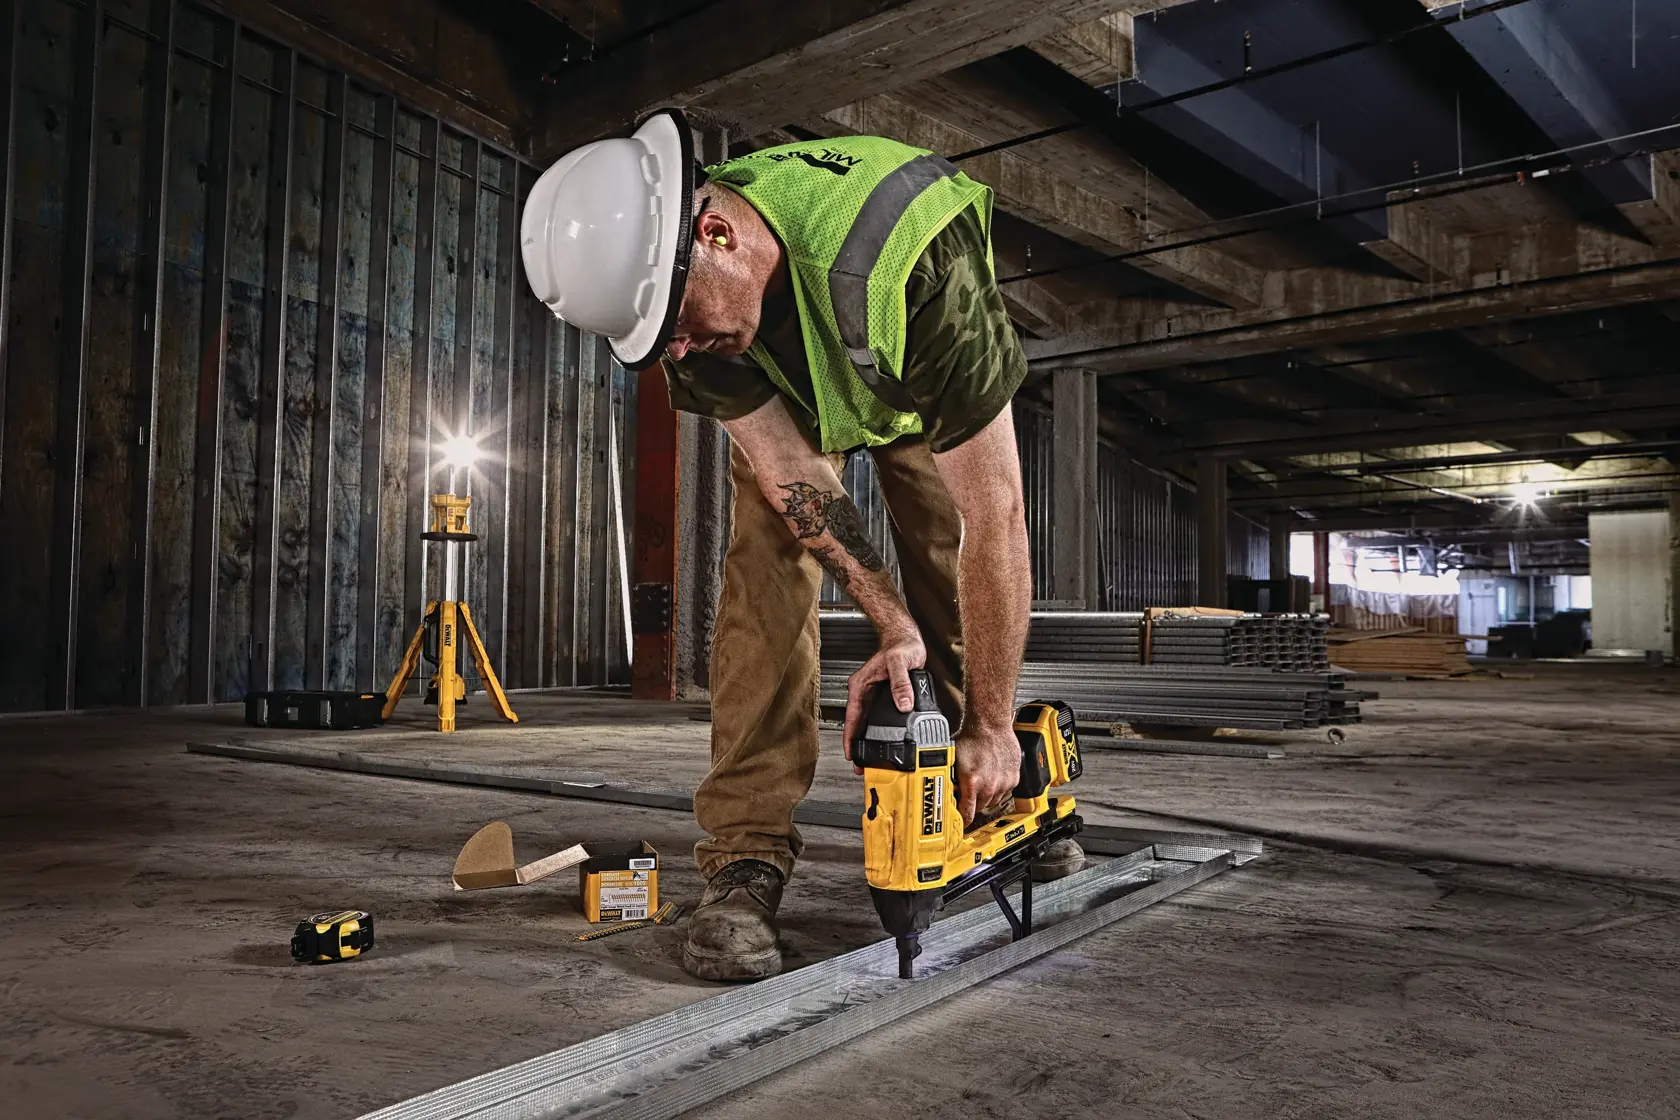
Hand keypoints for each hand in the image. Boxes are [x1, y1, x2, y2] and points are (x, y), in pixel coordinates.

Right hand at [842, 630, 927, 771]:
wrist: (907, 638)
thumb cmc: (900, 646)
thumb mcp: (900, 663)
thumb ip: (900, 683)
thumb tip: (903, 703)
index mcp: (861, 686)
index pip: (851, 716)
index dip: (849, 737)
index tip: (850, 753)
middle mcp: (865, 693)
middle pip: (858, 724)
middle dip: (858, 745)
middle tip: (862, 765)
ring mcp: (874, 696)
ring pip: (868, 723)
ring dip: (870, 740)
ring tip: (873, 760)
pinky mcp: (886, 697)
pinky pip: (881, 718)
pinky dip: (882, 732)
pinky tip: (887, 742)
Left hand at [955, 725, 1020, 827]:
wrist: (990, 724)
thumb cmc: (971, 738)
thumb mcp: (952, 760)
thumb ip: (951, 779)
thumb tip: (942, 792)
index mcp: (972, 783)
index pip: (967, 815)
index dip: (962, 821)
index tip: (958, 824)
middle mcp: (989, 786)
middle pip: (980, 808)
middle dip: (972, 803)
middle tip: (968, 794)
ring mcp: (1003, 783)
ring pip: (993, 801)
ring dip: (986, 795)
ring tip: (980, 781)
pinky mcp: (1014, 778)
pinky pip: (1005, 791)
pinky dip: (998, 787)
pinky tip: (991, 776)